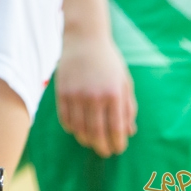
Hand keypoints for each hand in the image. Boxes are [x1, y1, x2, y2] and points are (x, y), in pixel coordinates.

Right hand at [55, 33, 136, 156]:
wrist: (84, 39)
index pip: (116, 129)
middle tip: (105, 152)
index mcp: (114, 94)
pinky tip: (78, 129)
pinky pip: (65, 119)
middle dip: (102, 148)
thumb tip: (129, 132)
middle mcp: (94, 96)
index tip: (118, 148)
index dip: (118, 143)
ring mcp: (76, 94)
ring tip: (91, 142)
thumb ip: (128, 108)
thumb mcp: (125, 83)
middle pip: (96, 134)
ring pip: (79, 130)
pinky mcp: (62, 92)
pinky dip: (71, 129)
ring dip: (86, 141)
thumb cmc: (108, 62)